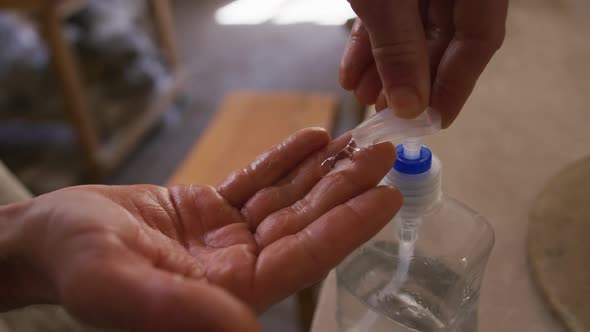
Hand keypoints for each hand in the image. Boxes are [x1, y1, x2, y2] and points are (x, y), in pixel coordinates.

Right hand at [1, 128, 401, 331]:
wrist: (48, 238)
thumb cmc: (74, 264)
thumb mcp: (117, 286)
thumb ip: (178, 308)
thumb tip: (243, 328)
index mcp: (226, 293)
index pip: (302, 258)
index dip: (345, 228)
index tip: (384, 198)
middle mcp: (235, 266)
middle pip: (303, 223)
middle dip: (344, 189)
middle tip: (383, 155)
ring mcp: (226, 237)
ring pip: (286, 199)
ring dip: (323, 170)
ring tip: (358, 141)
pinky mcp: (211, 211)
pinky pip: (257, 181)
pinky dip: (285, 159)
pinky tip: (313, 139)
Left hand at [340, 0, 507, 126]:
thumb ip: (399, 47)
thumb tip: (410, 108)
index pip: (481, 38)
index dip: (456, 86)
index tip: (432, 124)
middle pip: (446, 39)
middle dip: (410, 80)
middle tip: (385, 113)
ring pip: (414, 29)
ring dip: (386, 67)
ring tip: (362, 95)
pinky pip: (390, 13)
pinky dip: (371, 42)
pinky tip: (351, 73)